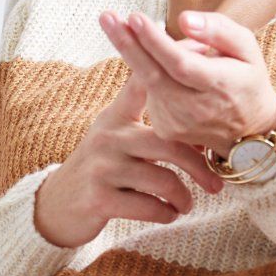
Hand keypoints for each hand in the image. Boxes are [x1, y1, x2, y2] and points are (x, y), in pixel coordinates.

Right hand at [33, 80, 224, 247]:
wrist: (59, 205)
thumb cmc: (100, 168)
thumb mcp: (112, 134)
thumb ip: (141, 117)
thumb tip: (189, 104)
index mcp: (115, 117)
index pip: (141, 85)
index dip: (169, 73)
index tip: (197, 61)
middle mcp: (108, 136)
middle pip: (169, 143)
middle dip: (200, 167)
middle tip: (216, 184)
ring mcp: (103, 168)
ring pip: (164, 180)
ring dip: (183, 197)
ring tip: (187, 203)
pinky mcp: (100, 199)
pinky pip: (149, 206)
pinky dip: (166, 214)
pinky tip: (168, 214)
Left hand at [99, 11, 275, 152]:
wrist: (249, 128)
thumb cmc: (246, 78)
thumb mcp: (247, 48)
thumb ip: (219, 30)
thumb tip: (183, 19)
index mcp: (220, 86)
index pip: (180, 64)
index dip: (155, 42)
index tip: (134, 17)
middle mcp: (197, 109)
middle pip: (153, 75)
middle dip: (126, 44)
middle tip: (105, 17)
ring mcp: (179, 123)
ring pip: (149, 80)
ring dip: (139, 52)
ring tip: (142, 28)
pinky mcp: (166, 129)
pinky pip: (150, 92)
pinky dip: (151, 72)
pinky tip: (162, 63)